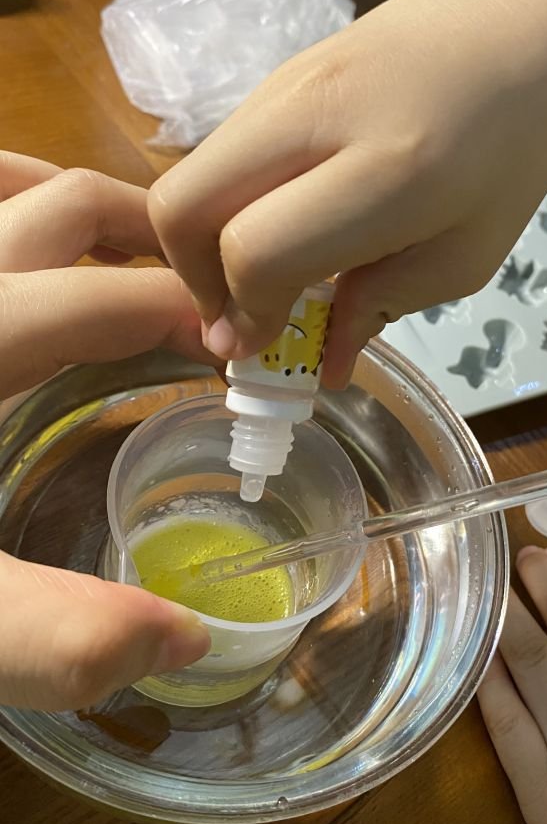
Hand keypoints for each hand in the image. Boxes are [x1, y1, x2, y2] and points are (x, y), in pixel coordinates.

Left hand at [0, 152, 212, 708]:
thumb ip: (52, 634)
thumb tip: (186, 641)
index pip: (117, 296)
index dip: (199, 317)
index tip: (246, 354)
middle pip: (75, 206)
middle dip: (162, 242)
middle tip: (212, 298)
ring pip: (12, 182)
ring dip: (88, 212)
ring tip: (137, 263)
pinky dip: (16, 206)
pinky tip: (30, 254)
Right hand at [149, 0, 546, 386]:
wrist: (522, 22)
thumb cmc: (514, 151)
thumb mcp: (468, 254)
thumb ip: (382, 306)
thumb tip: (320, 366)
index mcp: (384, 172)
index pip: (257, 251)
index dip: (245, 314)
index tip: (257, 349)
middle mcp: (316, 117)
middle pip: (184, 206)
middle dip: (193, 277)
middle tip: (238, 311)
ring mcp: (286, 82)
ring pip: (192, 173)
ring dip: (207, 238)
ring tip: (262, 272)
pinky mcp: (279, 70)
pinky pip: (223, 149)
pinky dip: (228, 199)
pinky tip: (280, 220)